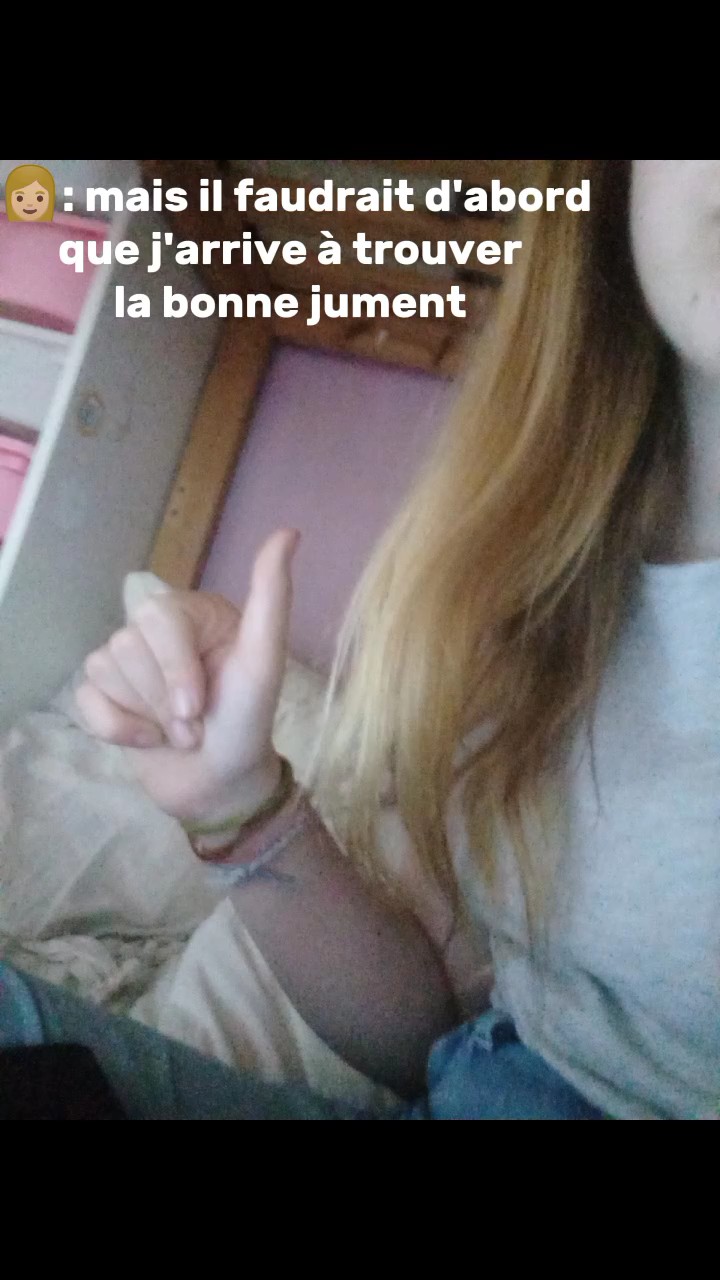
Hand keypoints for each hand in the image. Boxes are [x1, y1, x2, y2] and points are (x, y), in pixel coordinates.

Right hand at [75, 528, 299, 822]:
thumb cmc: (247, 721)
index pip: (156, 620)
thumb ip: (272, 596)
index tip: (198, 707)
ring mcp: (125, 662)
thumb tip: (288, 533)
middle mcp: (155, 630)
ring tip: (179, 733)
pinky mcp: (102, 695)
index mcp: (191, 612)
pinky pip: (85, 698)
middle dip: (163, 699)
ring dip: (146, 716)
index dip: (174, 670)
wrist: (223, 786)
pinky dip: (116, 728)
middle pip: (126, 646)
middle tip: (195, 724)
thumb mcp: (264, 661)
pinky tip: (146, 739)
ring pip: (103, 669)